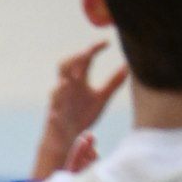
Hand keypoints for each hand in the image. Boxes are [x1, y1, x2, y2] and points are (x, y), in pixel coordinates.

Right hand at [32, 41, 127, 178]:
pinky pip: (53, 112)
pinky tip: (58, 109)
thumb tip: (128, 68)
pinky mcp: (54, 117)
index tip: (107, 43)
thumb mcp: (101, 98)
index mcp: (78, 80)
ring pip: (55, 89)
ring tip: (70, 80)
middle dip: (74, 59)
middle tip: (87, 55)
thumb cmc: (82, 115)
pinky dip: (55, 109)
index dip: (93, 48)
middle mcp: (66, 87)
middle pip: (64, 65)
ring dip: (62, 84)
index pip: (84, 58)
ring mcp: (59, 102)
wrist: (67, 138)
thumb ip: (112, 83)